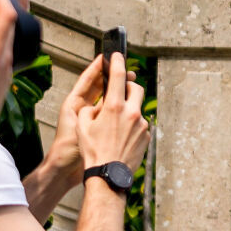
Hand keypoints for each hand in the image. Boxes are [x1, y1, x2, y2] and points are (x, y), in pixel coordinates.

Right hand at [47, 54, 137, 176]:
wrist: (108, 175)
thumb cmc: (92, 151)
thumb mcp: (83, 126)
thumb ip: (90, 108)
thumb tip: (97, 104)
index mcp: (114, 107)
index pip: (118, 76)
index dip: (117, 62)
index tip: (117, 55)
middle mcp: (132, 113)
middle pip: (136, 89)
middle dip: (129, 87)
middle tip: (120, 91)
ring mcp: (142, 125)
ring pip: (138, 108)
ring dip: (130, 109)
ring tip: (116, 124)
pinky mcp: (147, 136)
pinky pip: (141, 124)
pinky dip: (133, 125)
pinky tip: (122, 137)